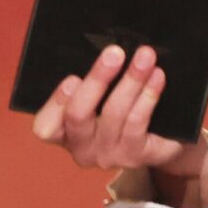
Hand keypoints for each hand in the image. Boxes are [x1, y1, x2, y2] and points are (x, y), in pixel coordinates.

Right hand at [32, 44, 207, 207]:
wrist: (162, 141)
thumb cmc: (121, 112)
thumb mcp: (99, 98)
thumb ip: (91, 83)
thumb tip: (104, 51)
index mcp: (63, 133)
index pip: (46, 126)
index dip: (55, 104)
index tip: (73, 78)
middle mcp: (82, 149)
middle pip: (78, 115)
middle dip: (97, 79)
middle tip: (114, 53)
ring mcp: (109, 155)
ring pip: (114, 113)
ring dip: (131, 80)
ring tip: (145, 57)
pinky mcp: (136, 156)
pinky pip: (138, 121)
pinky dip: (148, 95)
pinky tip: (156, 77)